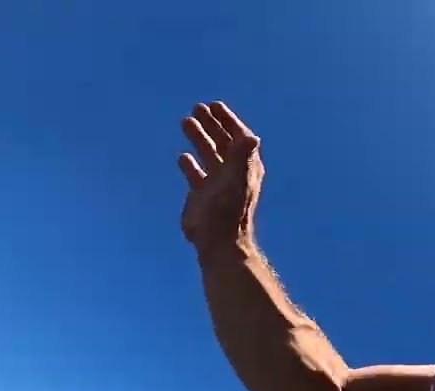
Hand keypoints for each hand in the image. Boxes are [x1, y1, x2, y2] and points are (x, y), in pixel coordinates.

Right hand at [178, 101, 264, 252]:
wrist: (217, 241)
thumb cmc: (228, 210)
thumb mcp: (236, 180)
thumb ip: (242, 156)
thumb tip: (251, 136)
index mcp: (245, 167)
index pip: (239, 138)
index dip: (228, 121)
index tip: (215, 106)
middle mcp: (232, 173)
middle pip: (223, 142)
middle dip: (211, 125)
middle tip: (197, 108)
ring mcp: (217, 184)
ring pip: (208, 154)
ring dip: (199, 138)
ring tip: (186, 121)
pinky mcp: (202, 196)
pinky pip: (196, 173)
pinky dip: (190, 163)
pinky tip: (183, 156)